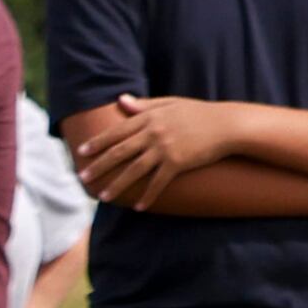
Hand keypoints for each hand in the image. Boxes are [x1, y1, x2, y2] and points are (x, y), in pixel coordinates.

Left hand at [72, 94, 234, 206]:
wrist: (227, 124)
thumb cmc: (198, 113)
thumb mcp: (170, 103)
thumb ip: (144, 105)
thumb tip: (121, 100)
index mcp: (149, 117)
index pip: (117, 131)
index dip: (98, 142)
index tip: (81, 151)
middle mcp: (153, 133)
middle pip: (119, 151)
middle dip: (99, 165)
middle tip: (82, 177)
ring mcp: (165, 148)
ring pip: (134, 170)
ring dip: (117, 185)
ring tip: (103, 196)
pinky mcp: (178, 163)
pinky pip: (158, 182)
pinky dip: (148, 196)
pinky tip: (138, 207)